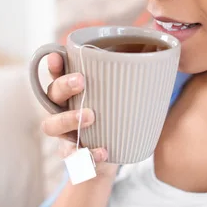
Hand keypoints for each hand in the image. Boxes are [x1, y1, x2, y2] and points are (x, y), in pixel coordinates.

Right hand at [40, 53, 118, 179]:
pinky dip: (87, 154)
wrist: (111, 154)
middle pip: (52, 94)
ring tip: (91, 116)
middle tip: (81, 81)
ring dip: (69, 118)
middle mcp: (62, 110)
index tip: (57, 55)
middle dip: (64, 86)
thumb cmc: (114, 115)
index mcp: (71, 92)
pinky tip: (103, 151)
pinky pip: (72, 157)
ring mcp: (64, 133)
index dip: (54, 64)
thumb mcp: (120, 96)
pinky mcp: (72, 155)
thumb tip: (154, 49)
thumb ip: (129, 77)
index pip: (57, 73)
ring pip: (51, 125)